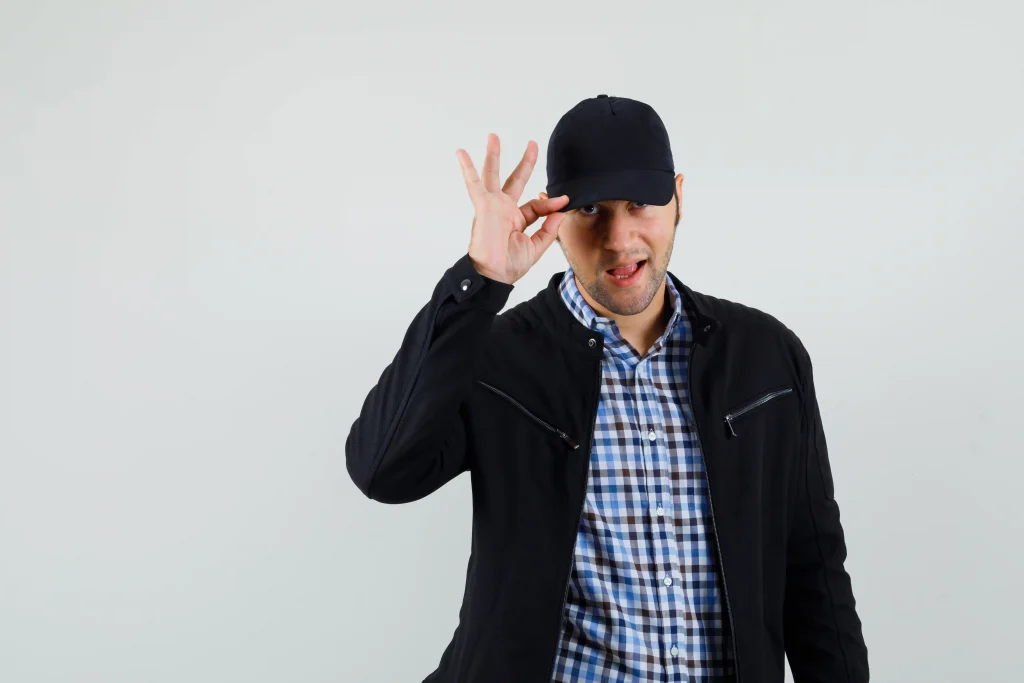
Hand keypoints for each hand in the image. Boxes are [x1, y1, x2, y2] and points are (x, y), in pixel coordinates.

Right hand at [456, 133, 569, 284]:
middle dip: (525, 163)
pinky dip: (467, 169)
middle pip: (515, 180)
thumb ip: (549, 228)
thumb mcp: (536, 246)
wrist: (494, 275)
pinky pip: (474, 184)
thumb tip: (561, 211)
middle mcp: (505, 210)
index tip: (565, 200)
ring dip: (493, 156)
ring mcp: (493, 206)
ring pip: (493, 175)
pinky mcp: (483, 206)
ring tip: (493, 136)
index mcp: (517, 219)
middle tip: (532, 143)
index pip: (537, 205)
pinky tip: (461, 153)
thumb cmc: (510, 265)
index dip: (552, 203)